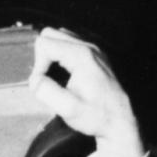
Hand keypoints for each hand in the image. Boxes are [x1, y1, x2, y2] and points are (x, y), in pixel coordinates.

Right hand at [29, 26, 145, 156]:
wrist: (121, 122)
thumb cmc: (97, 117)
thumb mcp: (68, 109)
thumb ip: (46, 92)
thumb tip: (35, 80)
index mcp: (81, 56)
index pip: (44, 44)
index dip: (38, 65)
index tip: (44, 84)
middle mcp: (89, 47)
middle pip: (50, 34)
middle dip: (43, 56)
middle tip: (49, 79)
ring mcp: (94, 50)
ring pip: (60, 37)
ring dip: (52, 55)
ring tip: (57, 78)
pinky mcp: (97, 56)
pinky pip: (71, 45)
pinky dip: (63, 56)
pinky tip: (67, 75)